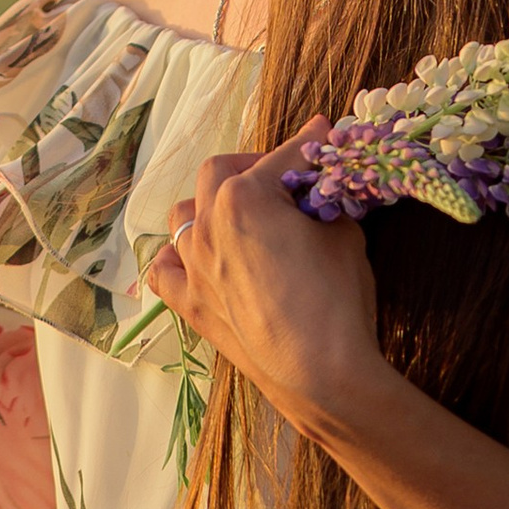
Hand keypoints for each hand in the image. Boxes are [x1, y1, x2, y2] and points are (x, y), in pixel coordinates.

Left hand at [144, 145, 389, 436]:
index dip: (307, 146)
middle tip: (283, 178)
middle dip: (252, 166)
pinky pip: (165, 269)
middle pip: (219, 172)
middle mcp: (208, 223)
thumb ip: (324, 200)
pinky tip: (195, 258)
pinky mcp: (189, 303)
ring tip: (239, 215)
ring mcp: (193, 264)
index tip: (320, 134)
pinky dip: (177, 258)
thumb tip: (321, 188)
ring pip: (184, 215)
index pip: (282, 159)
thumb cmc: (335, 301)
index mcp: (243, 196)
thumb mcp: (343, 235)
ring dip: (208, 207)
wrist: (322, 374)